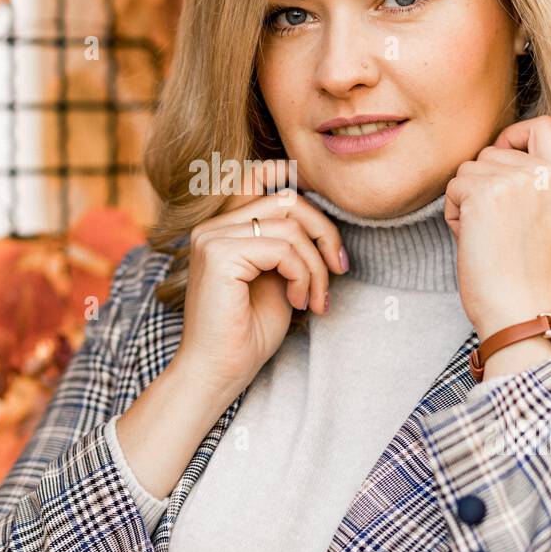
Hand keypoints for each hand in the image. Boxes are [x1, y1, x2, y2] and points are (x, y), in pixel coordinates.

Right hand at [173, 167, 347, 405]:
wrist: (218, 374)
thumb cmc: (247, 335)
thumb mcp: (277, 279)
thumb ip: (289, 245)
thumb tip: (320, 220)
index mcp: (223, 228)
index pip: (262, 176)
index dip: (298, 186)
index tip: (325, 236)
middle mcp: (213, 226)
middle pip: (287, 199)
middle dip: (324, 233)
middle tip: (338, 270)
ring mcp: (212, 237)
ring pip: (290, 225)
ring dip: (315, 266)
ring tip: (315, 299)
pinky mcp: (219, 254)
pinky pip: (283, 249)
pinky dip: (302, 276)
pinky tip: (299, 303)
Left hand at [443, 115, 550, 343]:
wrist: (522, 310)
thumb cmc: (527, 275)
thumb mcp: (550, 217)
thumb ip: (534, 182)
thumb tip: (494, 155)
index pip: (545, 125)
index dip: (516, 134)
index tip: (503, 159)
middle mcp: (547, 174)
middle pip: (492, 151)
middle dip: (482, 184)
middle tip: (495, 225)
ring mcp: (517, 181)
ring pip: (468, 169)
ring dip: (466, 201)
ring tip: (486, 236)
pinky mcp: (484, 194)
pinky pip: (453, 188)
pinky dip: (454, 214)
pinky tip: (472, 240)